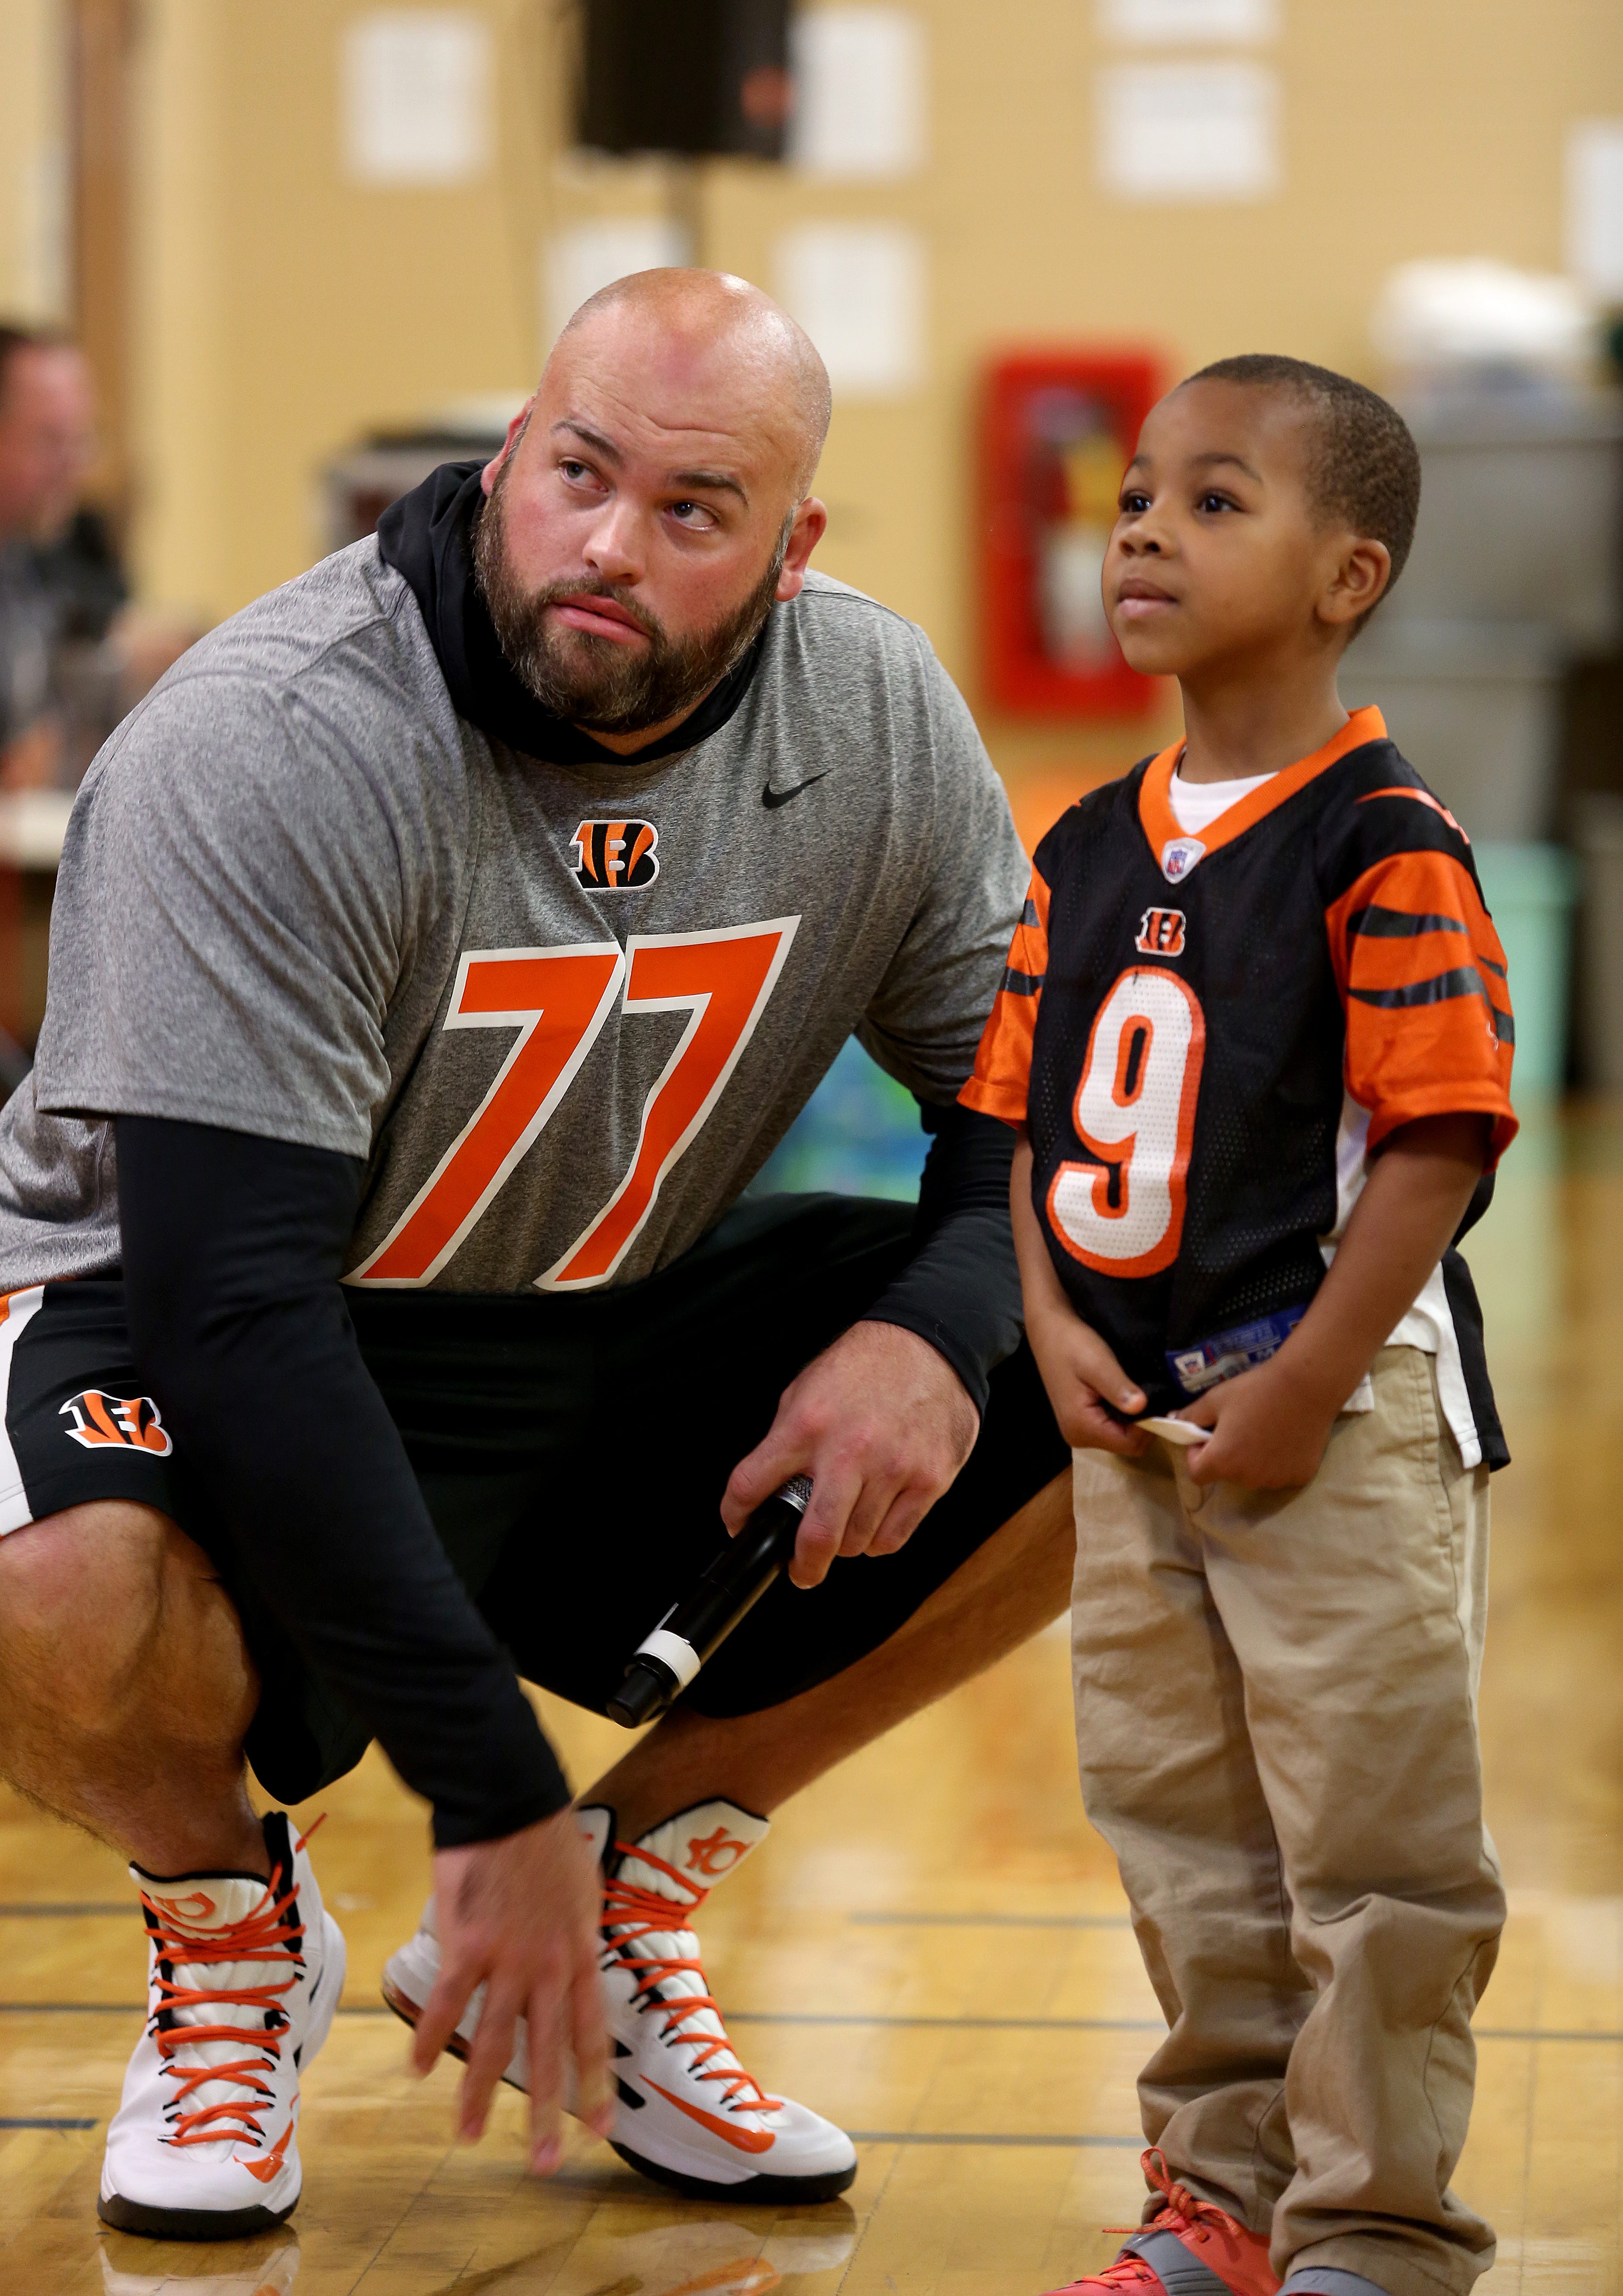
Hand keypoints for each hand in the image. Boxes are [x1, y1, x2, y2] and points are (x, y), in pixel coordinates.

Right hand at [412, 1806, 612, 2172]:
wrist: (510, 1801)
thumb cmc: (547, 1841)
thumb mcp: (582, 1892)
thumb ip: (577, 1937)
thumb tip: (576, 1964)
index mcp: (580, 1954)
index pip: (592, 2032)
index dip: (596, 2082)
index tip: (601, 2130)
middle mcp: (549, 1966)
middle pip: (548, 2052)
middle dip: (546, 2113)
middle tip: (546, 2166)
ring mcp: (507, 1959)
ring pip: (494, 2041)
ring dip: (479, 2093)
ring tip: (469, 2135)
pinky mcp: (467, 1945)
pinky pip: (448, 2003)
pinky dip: (431, 2038)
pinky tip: (419, 2069)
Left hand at [721, 1320, 978, 1588]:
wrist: (930, 1343)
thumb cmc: (866, 1366)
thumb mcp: (806, 1390)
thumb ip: (785, 1441)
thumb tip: (768, 1489)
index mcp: (807, 1425)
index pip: (751, 1485)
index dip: (735, 1514)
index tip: (738, 1524)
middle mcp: (848, 1450)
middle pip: (816, 1536)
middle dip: (803, 1565)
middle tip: (801, 1570)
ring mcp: (892, 1468)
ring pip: (857, 1542)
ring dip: (845, 1543)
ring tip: (847, 1522)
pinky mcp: (929, 1480)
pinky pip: (893, 1538)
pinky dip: (878, 1539)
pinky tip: (876, 1516)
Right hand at [1023, 1293, 1150, 1458]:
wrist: (1049, 1330)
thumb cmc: (1072, 1344)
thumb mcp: (1098, 1363)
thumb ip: (1118, 1388)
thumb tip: (1142, 1407)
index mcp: (1082, 1427)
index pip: (1130, 1444)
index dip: (1149, 1426)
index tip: (1159, 1401)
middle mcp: (1078, 1436)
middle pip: (1126, 1443)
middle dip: (1143, 1423)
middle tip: (1152, 1394)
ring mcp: (1078, 1430)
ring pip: (1120, 1436)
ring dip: (1134, 1418)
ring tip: (1139, 1391)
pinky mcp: (1080, 1420)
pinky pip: (1111, 1426)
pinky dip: (1123, 1414)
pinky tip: (1126, 1394)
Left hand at [1176, 1353, 1340, 1488]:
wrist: (1306, 1387)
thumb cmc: (1256, 1391)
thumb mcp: (1216, 1398)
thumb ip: (1192, 1414)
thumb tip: (1172, 1420)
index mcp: (1222, 1462)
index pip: (1197, 1474)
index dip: (1197, 1454)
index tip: (1208, 1434)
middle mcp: (1247, 1479)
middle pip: (1227, 1473)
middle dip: (1227, 1454)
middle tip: (1239, 1426)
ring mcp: (1275, 1480)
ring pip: (1254, 1474)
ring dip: (1253, 1459)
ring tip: (1265, 1429)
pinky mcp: (1299, 1477)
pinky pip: (1280, 1472)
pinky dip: (1278, 1460)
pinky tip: (1286, 1437)